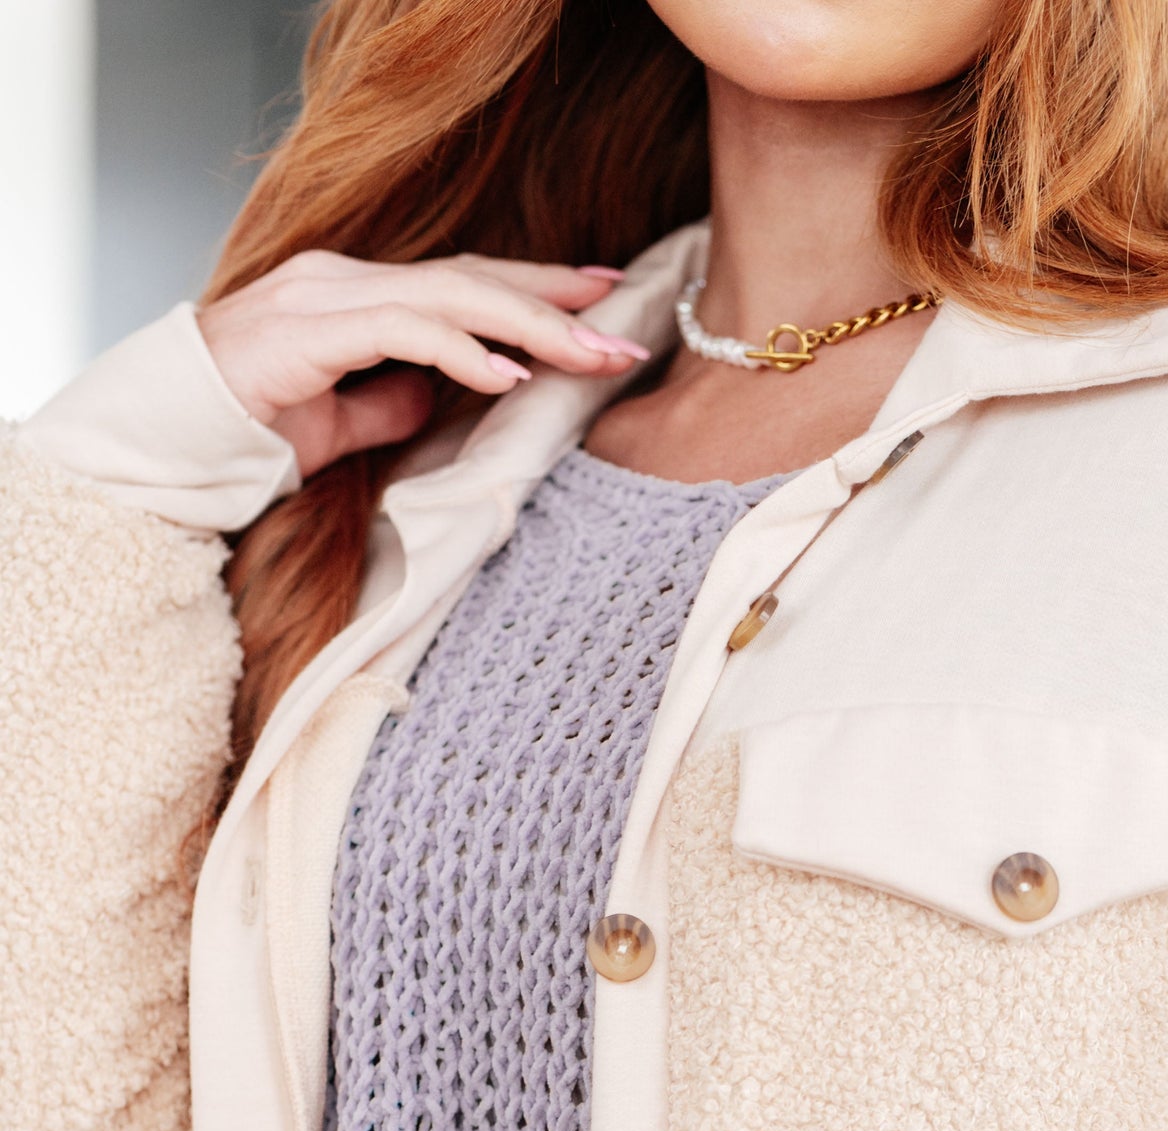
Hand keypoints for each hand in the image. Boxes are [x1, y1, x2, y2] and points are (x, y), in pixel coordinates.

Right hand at [197, 250, 651, 478]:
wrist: (172, 442)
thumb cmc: (251, 434)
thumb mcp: (343, 425)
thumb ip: (391, 401)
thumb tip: (444, 398)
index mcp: (356, 296)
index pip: (461, 282)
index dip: (534, 290)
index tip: (601, 303)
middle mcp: (346, 280)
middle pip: (469, 278)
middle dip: (553, 301)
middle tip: (623, 327)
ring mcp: (328, 296)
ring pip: (450, 296)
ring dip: (528, 327)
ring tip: (589, 357)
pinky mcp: (312, 329)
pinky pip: (404, 330)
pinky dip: (463, 350)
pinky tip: (508, 374)